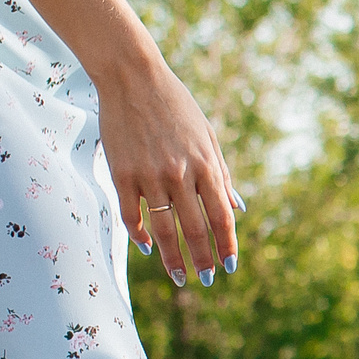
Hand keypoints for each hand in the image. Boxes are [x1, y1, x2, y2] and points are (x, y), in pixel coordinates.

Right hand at [97, 56, 238, 286]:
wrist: (132, 77)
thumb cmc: (176, 106)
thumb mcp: (208, 137)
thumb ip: (221, 175)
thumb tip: (236, 208)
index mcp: (206, 165)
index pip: (221, 217)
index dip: (227, 245)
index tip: (230, 266)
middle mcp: (180, 174)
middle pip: (194, 230)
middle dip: (202, 260)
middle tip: (206, 281)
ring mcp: (149, 175)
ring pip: (164, 229)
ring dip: (172, 258)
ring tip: (179, 277)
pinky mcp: (122, 173)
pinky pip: (132, 214)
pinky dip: (140, 235)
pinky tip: (147, 248)